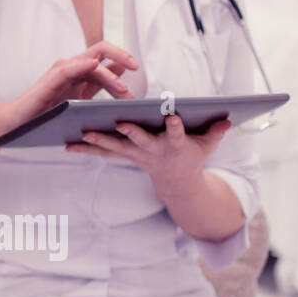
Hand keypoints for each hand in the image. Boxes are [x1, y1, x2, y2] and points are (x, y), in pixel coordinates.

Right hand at [5, 41, 138, 127]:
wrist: (20, 121)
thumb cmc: (48, 112)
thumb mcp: (81, 98)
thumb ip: (99, 84)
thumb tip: (123, 73)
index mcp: (80, 72)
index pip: (105, 57)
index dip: (123, 60)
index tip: (137, 72)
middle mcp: (72, 67)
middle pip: (101, 50)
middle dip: (121, 56)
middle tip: (136, 68)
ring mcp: (61, 71)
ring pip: (90, 61)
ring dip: (109, 74)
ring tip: (122, 89)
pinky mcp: (50, 79)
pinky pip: (69, 68)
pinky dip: (82, 65)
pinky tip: (94, 65)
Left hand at [65, 114, 231, 193]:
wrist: (177, 181)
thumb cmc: (192, 154)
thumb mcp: (207, 145)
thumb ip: (216, 132)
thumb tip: (229, 120)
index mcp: (175, 145)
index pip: (176, 134)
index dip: (174, 126)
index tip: (172, 115)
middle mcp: (154, 151)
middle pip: (141, 140)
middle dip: (132, 132)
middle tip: (119, 122)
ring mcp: (137, 155)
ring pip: (116, 147)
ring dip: (99, 141)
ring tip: (82, 133)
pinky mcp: (124, 156)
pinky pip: (103, 153)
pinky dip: (87, 149)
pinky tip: (68, 144)